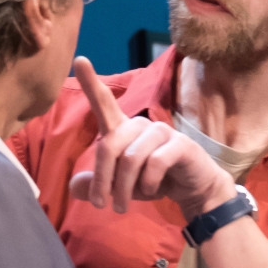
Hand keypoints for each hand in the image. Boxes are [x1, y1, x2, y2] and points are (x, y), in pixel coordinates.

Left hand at [69, 57, 233, 219]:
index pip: (104, 103)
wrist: (193, 189)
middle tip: (101, 205)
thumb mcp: (120, 187)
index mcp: (123, 130)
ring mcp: (161, 132)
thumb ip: (96, 185)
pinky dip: (148, 184)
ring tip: (122, 207)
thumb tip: (74, 186)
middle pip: (109, 146)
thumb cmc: (153, 181)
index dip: (91, 83)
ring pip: (131, 160)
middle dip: (102, 180)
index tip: (79, 60)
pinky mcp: (180, 144)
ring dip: (124, 189)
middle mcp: (140, 125)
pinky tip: (153, 191)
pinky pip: (154, 164)